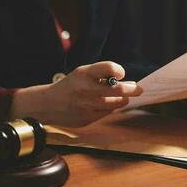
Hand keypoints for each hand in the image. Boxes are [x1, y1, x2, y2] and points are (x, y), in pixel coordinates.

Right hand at [10, 61, 142, 126]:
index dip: (119, 70)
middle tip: (138, 89)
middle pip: (118, 89)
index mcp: (84, 73)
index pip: (108, 68)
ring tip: (123, 97)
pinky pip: (107, 113)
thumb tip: (129, 82)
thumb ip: (103, 75)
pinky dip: (110, 108)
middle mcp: (85, 89)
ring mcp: (86, 105)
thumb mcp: (83, 73)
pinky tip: (106, 104)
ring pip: (115, 103)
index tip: (121, 73)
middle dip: (132, 89)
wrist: (48, 105)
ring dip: (122, 99)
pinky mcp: (87, 119)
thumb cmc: (71, 86)